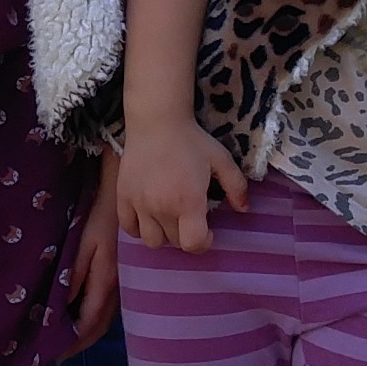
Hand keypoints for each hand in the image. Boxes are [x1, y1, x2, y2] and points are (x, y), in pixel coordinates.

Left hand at [67, 182, 126, 342]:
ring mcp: (123, 285)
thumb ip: (73, 277)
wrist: (123, 199)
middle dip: (79, 344)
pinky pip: (107, 307)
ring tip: (65, 340)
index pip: (88, 323)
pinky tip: (79, 317)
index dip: (72, 342)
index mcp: (105, 283)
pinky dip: (92, 319)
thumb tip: (61, 308)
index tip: (54, 354)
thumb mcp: (82, 246)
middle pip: (98, 327)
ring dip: (86, 333)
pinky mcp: (122, 278)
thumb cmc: (99, 218)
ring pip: (104, 319)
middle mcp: (117, 289)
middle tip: (57, 354)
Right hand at [110, 119, 249, 252]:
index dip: (204, 243)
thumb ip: (236, 186)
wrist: (156, 121)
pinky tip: (149, 216)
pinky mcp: (123, 197)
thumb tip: (243, 209)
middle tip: (191, 219)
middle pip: (175, 242)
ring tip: (169, 220)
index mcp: (188, 201)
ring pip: (151, 240)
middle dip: (187, 235)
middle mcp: (162, 207)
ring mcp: (139, 204)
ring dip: (164, 235)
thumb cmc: (191, 140)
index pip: (193, 244)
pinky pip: (129, 228)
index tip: (208, 232)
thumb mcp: (221, 159)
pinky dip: (140, 228)